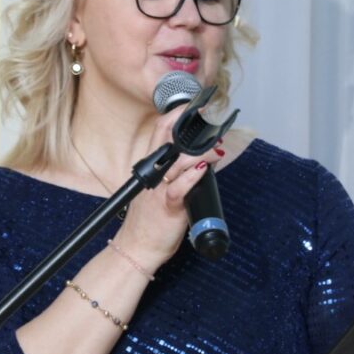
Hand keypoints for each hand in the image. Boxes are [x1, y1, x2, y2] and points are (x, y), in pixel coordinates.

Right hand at [111, 109, 223, 269]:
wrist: (136, 248)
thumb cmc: (149, 221)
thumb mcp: (161, 192)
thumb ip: (178, 175)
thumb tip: (204, 160)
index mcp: (152, 168)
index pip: (161, 132)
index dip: (177, 115)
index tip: (196, 105)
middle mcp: (153, 174)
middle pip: (165, 136)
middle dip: (185, 120)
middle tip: (206, 109)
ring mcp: (159, 189)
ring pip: (178, 161)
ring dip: (201, 151)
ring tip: (218, 146)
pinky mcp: (167, 206)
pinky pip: (178, 188)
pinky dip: (191, 177)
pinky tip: (203, 169)